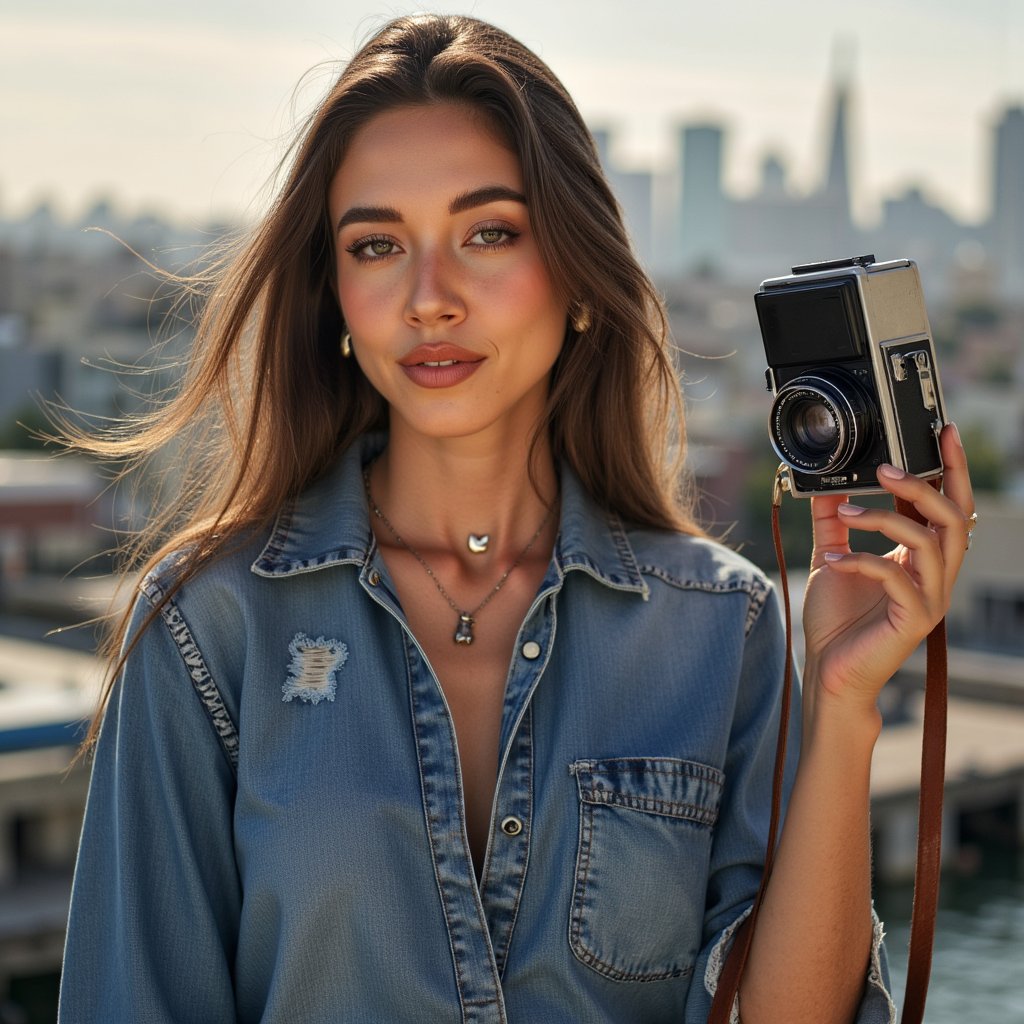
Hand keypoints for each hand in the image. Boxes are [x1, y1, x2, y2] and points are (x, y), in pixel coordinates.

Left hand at [802, 423, 973, 712]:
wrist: (830, 672)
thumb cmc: (837, 619)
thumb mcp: (833, 556)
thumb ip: (834, 520)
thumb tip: (828, 482)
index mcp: (922, 556)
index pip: (950, 504)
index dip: (952, 467)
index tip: (940, 430)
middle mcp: (935, 573)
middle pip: (954, 516)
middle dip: (922, 486)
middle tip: (883, 471)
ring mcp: (930, 597)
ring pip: (931, 542)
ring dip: (883, 520)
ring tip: (845, 514)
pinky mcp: (915, 619)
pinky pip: (897, 578)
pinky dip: (863, 561)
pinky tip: (834, 560)